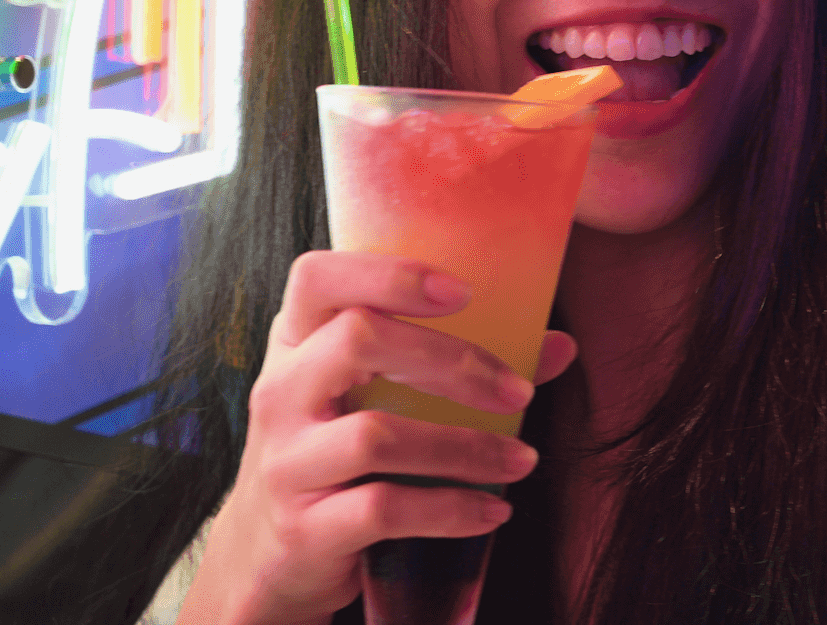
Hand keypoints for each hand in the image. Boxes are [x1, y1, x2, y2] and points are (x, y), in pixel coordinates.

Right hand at [176, 251, 578, 624]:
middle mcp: (281, 392)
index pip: (318, 277)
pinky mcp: (302, 528)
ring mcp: (285, 462)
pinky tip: (492, 510)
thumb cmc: (338, 452)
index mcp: (298, 343)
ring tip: (522, 459)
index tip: (464, 291)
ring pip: (376, 434)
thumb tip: (558, 346)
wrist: (268, 553)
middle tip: (520, 391)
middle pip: (357, 339)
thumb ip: (460, 365)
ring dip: (467, 447)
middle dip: (454, 362)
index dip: (389, 273)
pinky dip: (450, 509)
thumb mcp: (375, 396)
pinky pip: (382, 508)